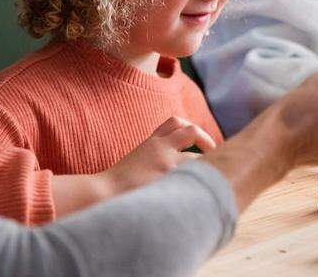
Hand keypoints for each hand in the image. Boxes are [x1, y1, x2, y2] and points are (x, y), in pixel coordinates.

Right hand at [101, 116, 216, 194]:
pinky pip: (192, 177)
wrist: (102, 193)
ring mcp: (165, 163)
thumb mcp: (135, 162)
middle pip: (190, 131)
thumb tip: (168, 169)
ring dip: (205, 168)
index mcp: (150, 142)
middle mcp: (159, 147)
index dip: (191, 128)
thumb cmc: (116, 185)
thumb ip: (152, 158)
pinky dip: (199, 184)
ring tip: (211, 180)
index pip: (174, 122)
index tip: (199, 141)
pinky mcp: (168, 179)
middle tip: (215, 155)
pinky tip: (200, 195)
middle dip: (207, 142)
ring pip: (195, 158)